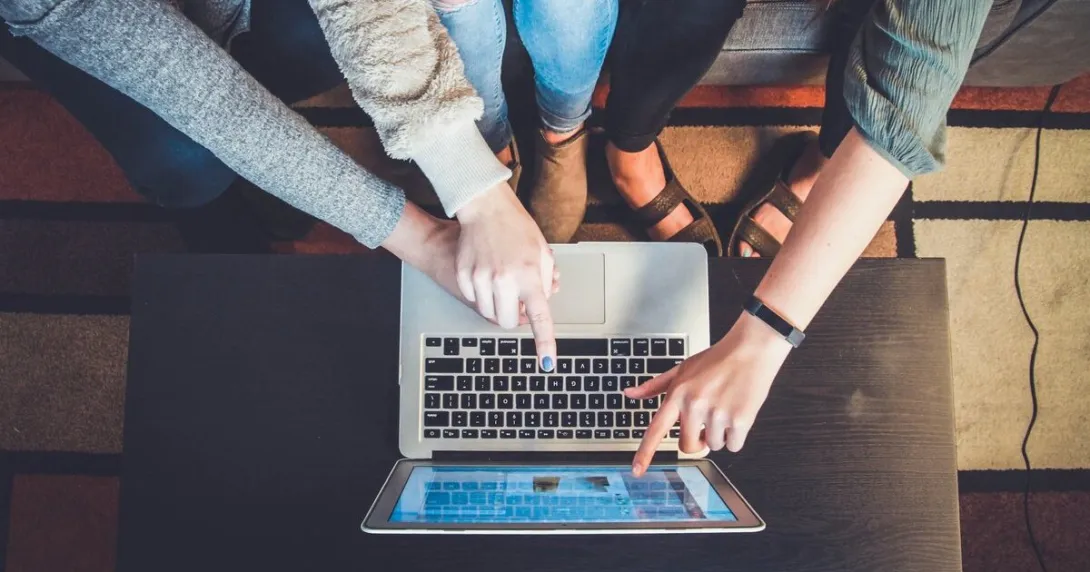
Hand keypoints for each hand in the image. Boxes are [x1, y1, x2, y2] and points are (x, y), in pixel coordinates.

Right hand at [454, 184, 557, 369]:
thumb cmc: (516, 227)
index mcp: (529, 276)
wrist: (485, 208)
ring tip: (502, 281)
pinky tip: (486, 273)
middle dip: (513, 316)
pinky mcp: (464, 275)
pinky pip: (473, 299)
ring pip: (488, 313)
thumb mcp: (542, 252)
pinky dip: (481, 293)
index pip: (540, 318)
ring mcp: (481, 279)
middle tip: (517, 299)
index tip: (547, 363)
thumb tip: (546, 300)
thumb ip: (547, 280)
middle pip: (506, 322)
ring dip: (497, 305)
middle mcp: (504, 281)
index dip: (544, 343)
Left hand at [626, 312, 792, 475]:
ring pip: (713, 446)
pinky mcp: (740, 420)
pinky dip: (737, 436)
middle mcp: (695, 405)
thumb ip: (655, 385)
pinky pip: (733, 446)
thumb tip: (630, 393)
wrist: (751, 349)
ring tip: (725, 409)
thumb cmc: (717, 359)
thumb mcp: (682, 368)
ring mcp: (717, 414)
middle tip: (706, 423)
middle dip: (697, 440)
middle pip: (688, 446)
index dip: (645, 452)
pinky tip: (738, 413)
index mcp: (678, 394)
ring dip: (720, 434)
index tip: (637, 470)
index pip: (656, 429)